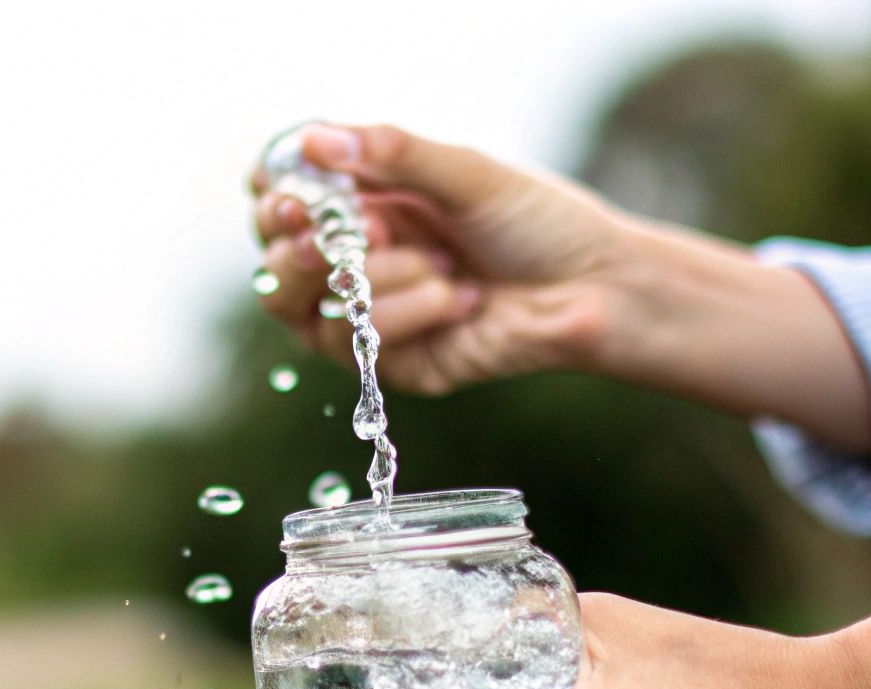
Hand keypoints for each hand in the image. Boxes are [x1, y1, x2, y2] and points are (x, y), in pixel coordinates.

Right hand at [249, 123, 629, 393]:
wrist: (595, 289)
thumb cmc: (538, 224)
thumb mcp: (466, 174)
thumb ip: (392, 155)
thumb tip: (314, 141)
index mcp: (368, 204)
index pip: (283, 205)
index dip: (275, 201)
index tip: (293, 195)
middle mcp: (359, 260)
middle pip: (276, 267)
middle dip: (301, 249)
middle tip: (342, 234)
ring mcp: (372, 317)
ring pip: (308, 309)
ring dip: (373, 279)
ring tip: (442, 263)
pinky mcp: (395, 364)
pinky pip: (359, 345)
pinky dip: (408, 313)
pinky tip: (459, 297)